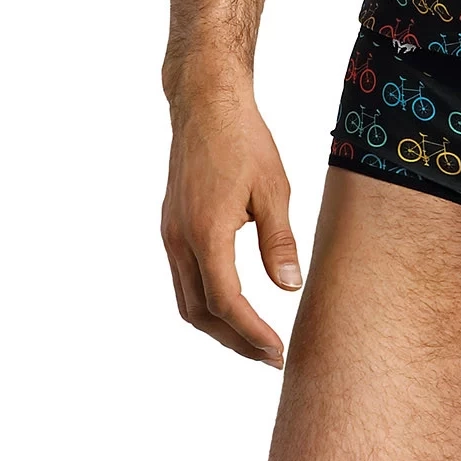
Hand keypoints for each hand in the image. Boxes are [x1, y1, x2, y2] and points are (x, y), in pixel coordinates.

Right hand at [161, 73, 302, 365]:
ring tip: (255, 340)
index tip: (278, 351)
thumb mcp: (274, 189)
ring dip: (219, 326)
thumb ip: (279, 241)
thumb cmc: (244, 140)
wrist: (206, 104)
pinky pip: (184, 279)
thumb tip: (289, 287)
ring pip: (186, 300)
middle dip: (235, 341)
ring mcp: (171, 234)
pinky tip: (234, 304)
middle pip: (200, 313)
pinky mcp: (172, 226)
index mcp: (206, 231)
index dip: (251, 333)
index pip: (226, 301)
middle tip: (271, 356)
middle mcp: (180, 238)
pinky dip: (207, 302)